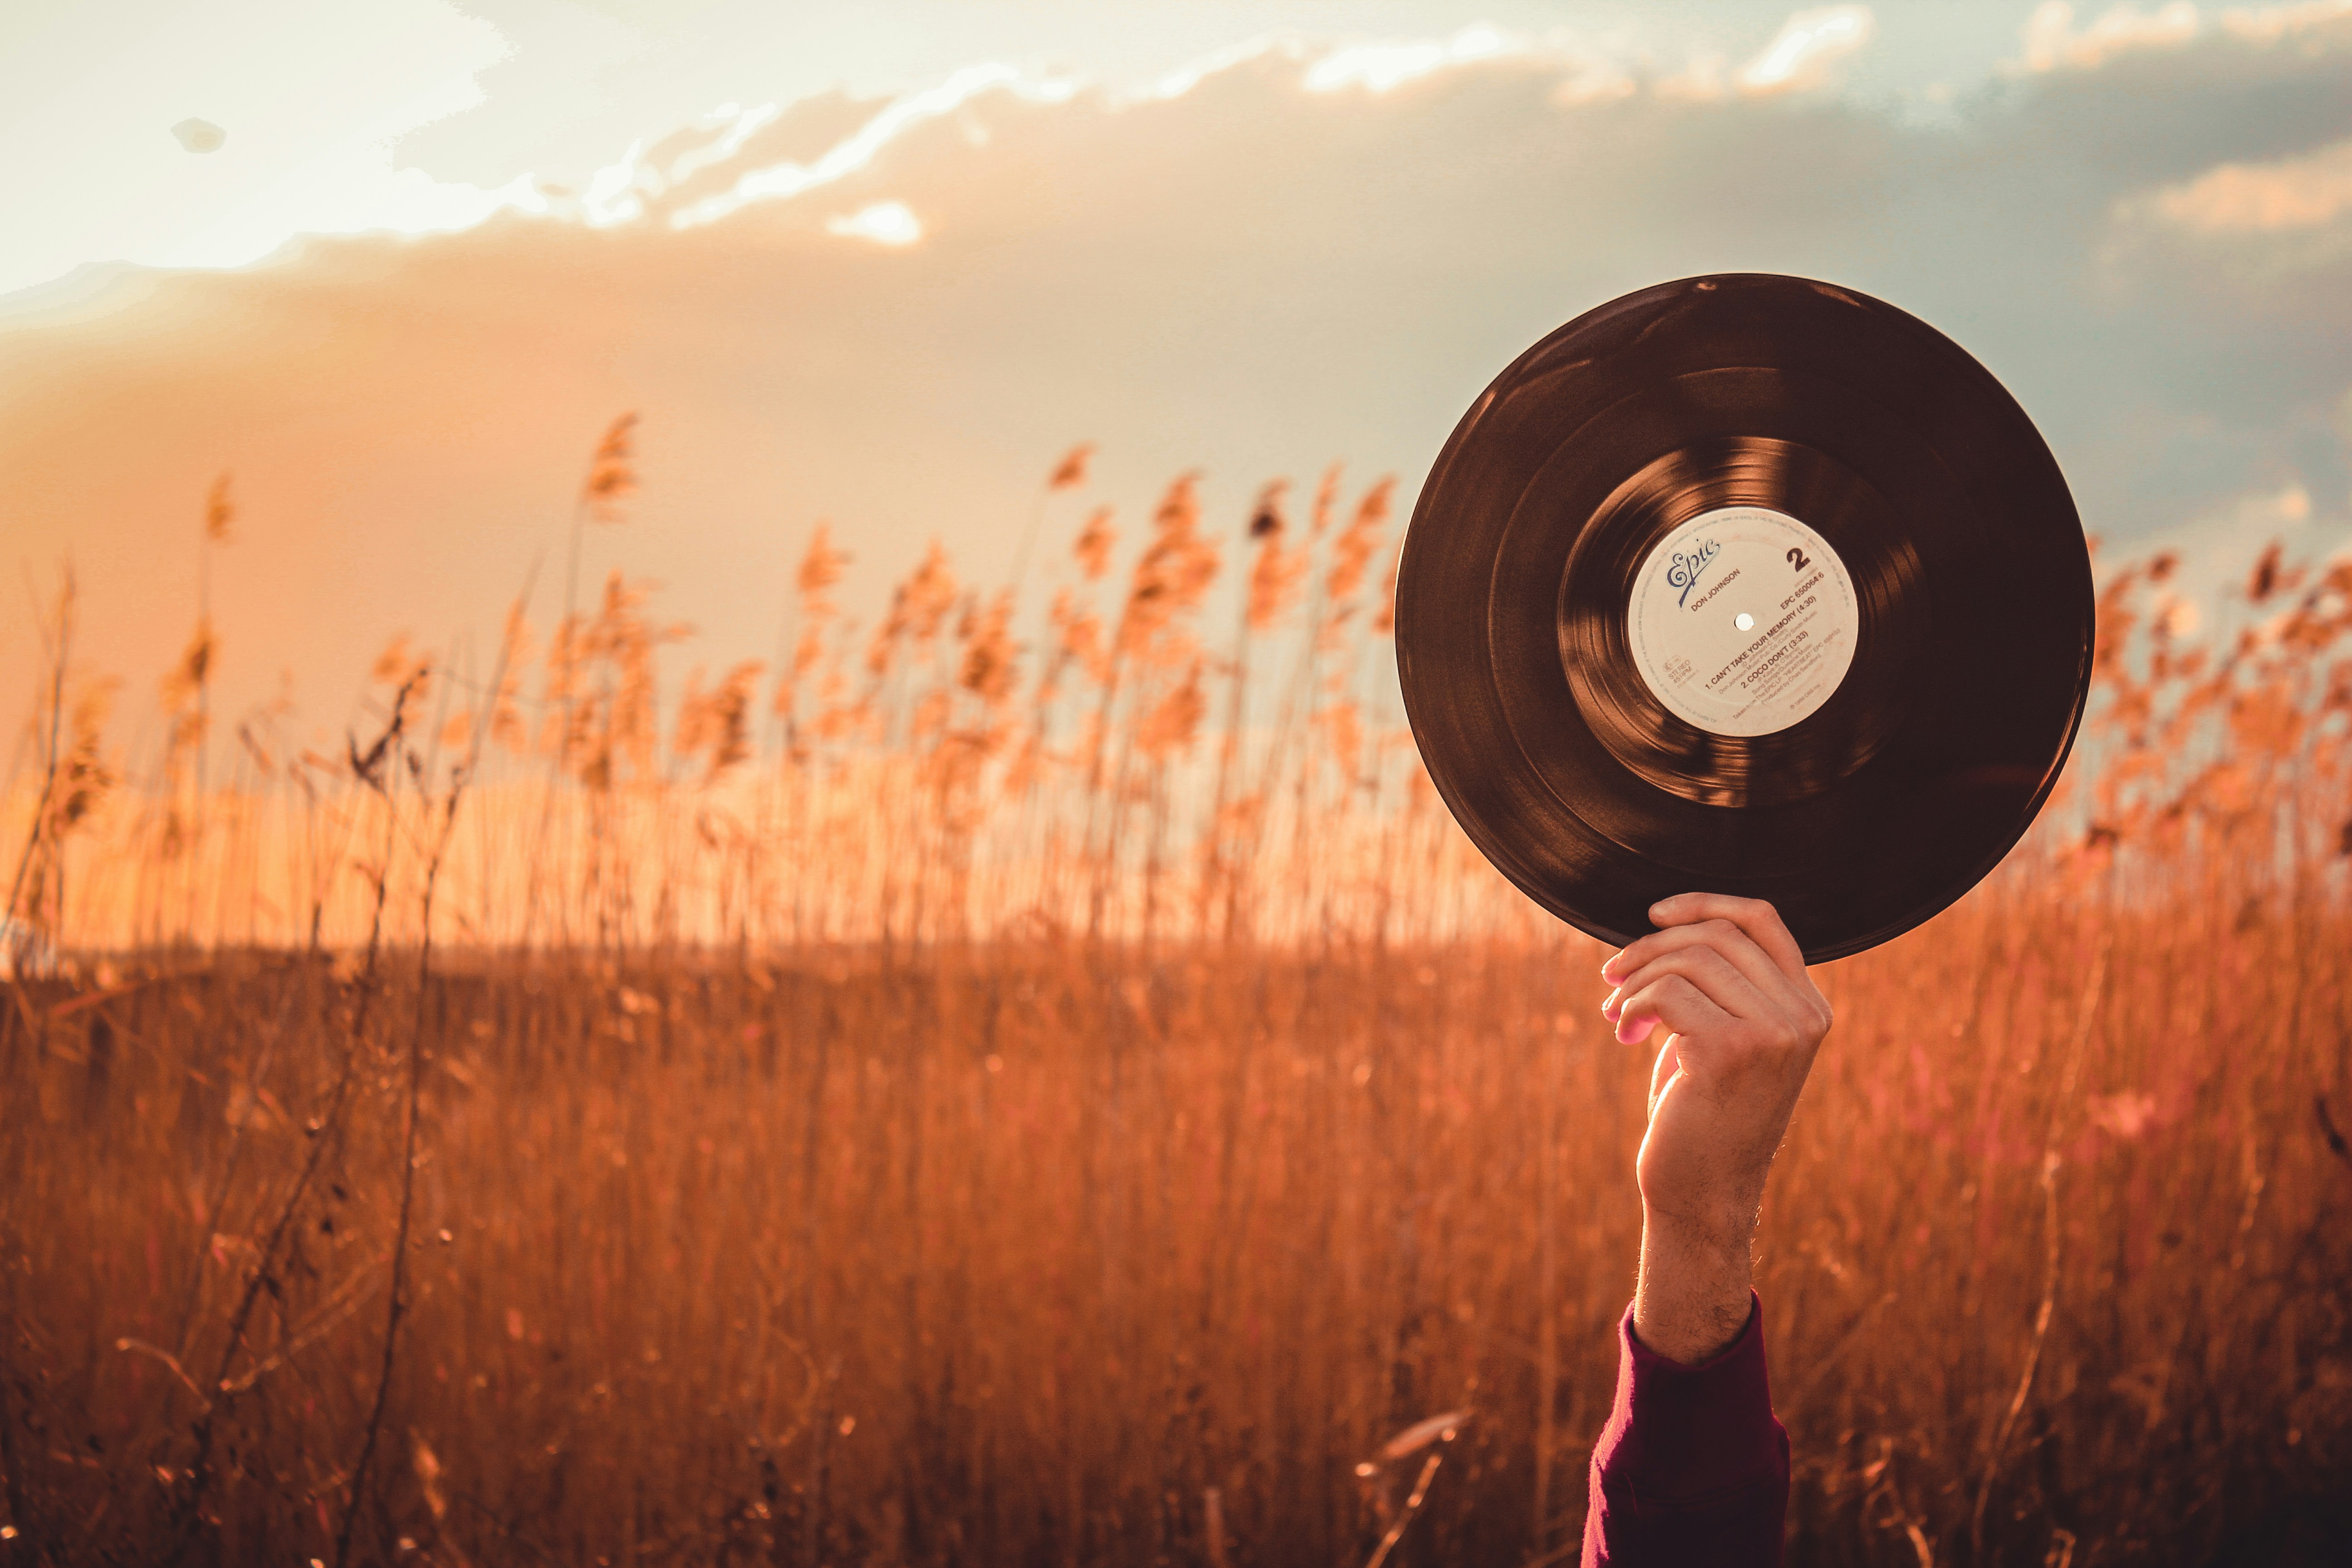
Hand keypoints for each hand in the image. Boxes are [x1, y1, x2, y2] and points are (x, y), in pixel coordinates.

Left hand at [1600, 893, 1831, 1362]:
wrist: (1701, 1193)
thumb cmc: (1701, 1114)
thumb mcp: (1721, 1037)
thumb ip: (1718, 985)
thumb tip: (1663, 926)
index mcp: (1808, 1006)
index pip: (1762, 920)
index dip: (1704, 903)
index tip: (1653, 914)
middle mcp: (1802, 1016)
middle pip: (1716, 936)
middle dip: (1649, 947)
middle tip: (1611, 978)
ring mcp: (1775, 1033)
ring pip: (1688, 959)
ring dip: (1635, 978)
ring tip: (1615, 1012)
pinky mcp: (1733, 1051)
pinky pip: (1666, 992)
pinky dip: (1632, 1004)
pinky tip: (1623, 1033)